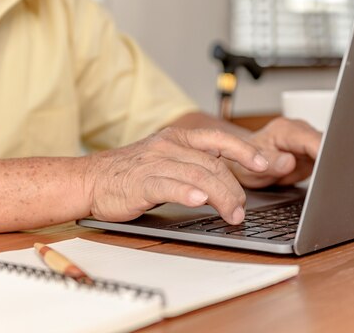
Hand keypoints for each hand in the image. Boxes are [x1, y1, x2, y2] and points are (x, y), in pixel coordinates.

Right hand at [84, 127, 269, 224]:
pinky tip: (200, 202)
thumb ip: (191, 164)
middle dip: (235, 188)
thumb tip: (225, 178)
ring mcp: (155, 163)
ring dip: (221, 197)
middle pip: (214, 164)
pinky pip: (169, 186)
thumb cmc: (128, 174)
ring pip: (198, 176)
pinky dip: (187, 194)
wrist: (89, 179)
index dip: (244, 150)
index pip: (218, 139)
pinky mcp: (141, 182)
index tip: (263, 163)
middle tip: (242, 210)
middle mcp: (168, 146)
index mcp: (176, 139)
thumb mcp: (164, 160)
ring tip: (233, 214)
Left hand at [226, 117, 321, 187]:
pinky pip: (324, 160)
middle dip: (329, 163)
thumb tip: (289, 162)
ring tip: (306, 179)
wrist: (241, 161)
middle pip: (327, 144)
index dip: (325, 154)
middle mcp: (299, 130)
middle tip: (326, 182)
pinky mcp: (312, 151)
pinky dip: (321, 171)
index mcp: (286, 130)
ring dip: (324, 169)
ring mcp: (307, 140)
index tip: (331, 168)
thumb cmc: (244, 162)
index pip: (314, 140)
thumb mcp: (251, 168)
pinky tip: (312, 180)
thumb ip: (270, 164)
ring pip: (328, 153)